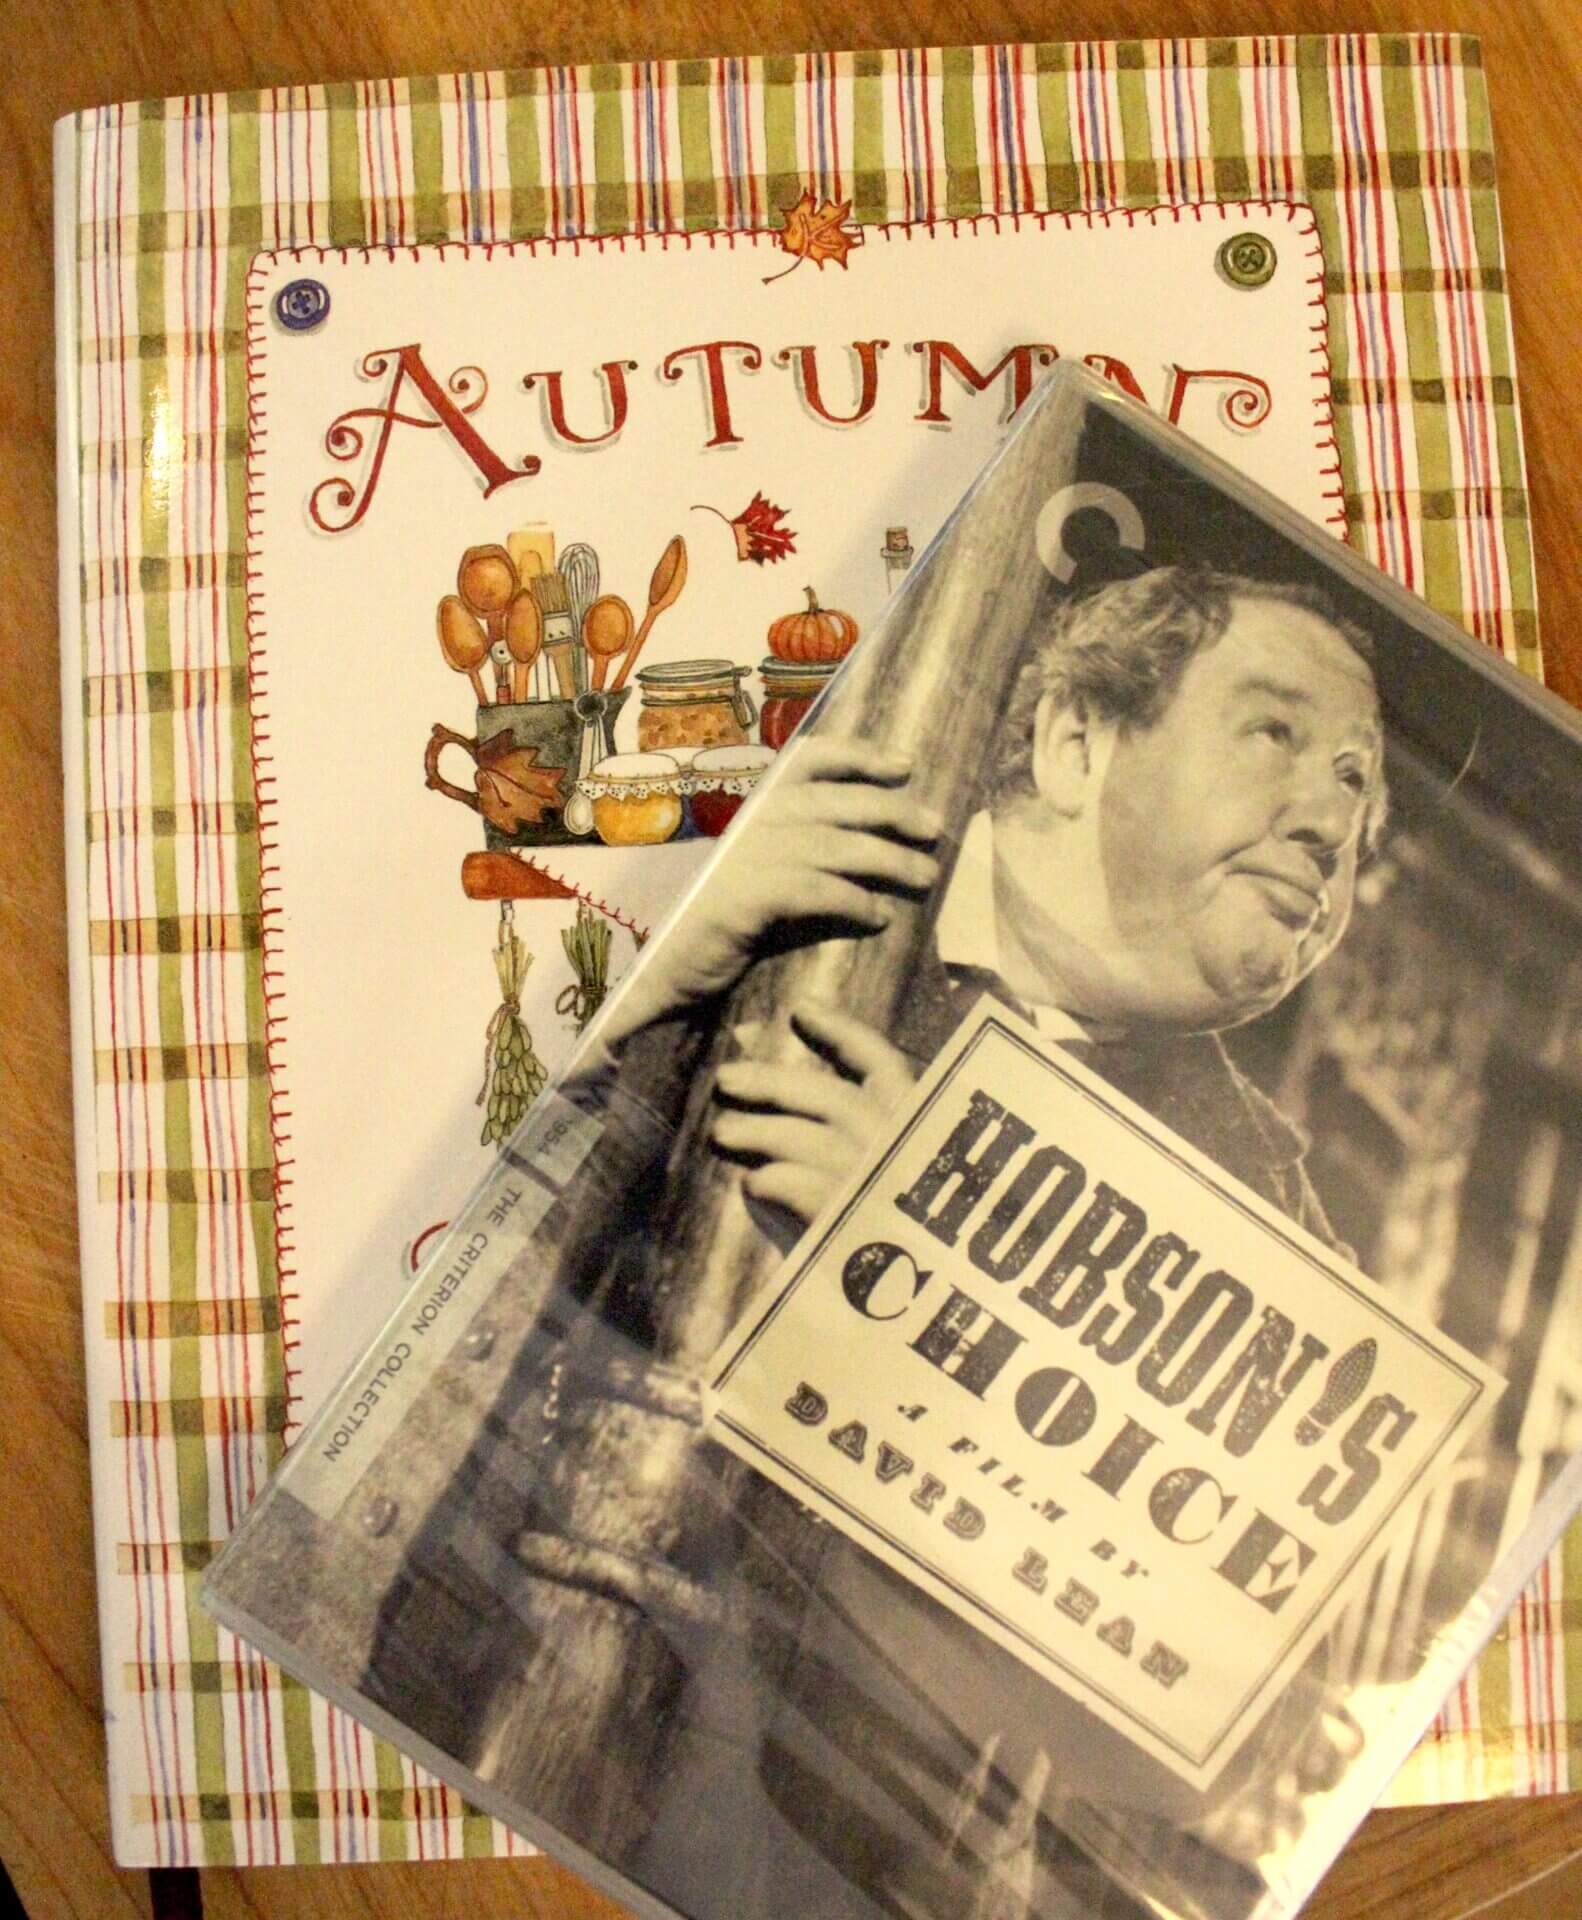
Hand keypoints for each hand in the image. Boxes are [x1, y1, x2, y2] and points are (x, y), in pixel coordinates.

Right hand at [605, 742, 940, 1043]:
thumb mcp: (769, 883)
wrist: (663, 975)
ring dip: (886, 859)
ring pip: (830, 846)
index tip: (906, 764)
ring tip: (925, 876)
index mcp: (753, 812)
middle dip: (890, 809)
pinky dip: (851, 900)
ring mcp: (741, 859)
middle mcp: (747, 824)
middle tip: (935, 828)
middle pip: (831, 801)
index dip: (858, 756)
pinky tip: (878, 916)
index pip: (806, 762)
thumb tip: (878, 852)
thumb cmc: (722, 930)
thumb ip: (809, 860)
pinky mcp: (740, 900)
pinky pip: (811, 890)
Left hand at [710, 1003, 918, 1250]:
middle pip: (826, 1095)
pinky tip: (753, 1184)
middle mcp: (901, 1149)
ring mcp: (874, 1182)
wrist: (922, 1319)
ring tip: (723, 1132)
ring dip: (754, 1131)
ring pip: (799, 1138)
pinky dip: (765, 1181)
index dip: (841, 1032)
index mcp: (920, 1130)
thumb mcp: (885, 1180)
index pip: (881, 1062)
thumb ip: (845, 1141)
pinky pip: (788, 1185)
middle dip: (771, 1081)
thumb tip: (783, 1106)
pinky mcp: (845, 1221)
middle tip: (726, 1079)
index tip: (800, 1011)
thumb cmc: (902, 1247)